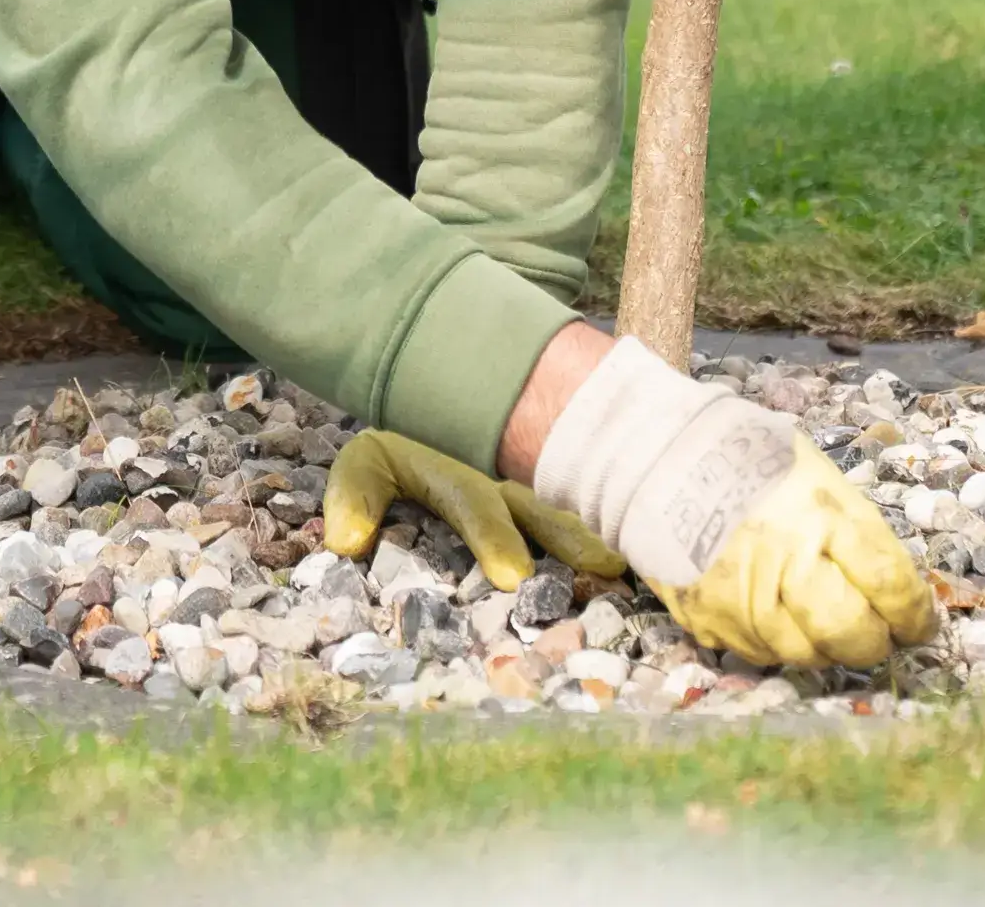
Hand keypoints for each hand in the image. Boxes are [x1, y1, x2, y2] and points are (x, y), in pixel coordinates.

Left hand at [322, 429, 626, 591]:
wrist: (429, 408)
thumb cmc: (397, 453)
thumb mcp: (367, 464)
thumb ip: (354, 497)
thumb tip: (344, 540)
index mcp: (455, 471)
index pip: (475, 502)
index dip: (493, 535)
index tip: (512, 576)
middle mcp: (503, 480)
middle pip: (538, 504)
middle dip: (567, 535)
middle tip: (601, 569)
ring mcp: (532, 492)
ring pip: (566, 510)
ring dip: (595, 536)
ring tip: (629, 567)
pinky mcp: (548, 505)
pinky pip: (580, 517)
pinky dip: (608, 535)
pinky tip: (640, 559)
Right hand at [534, 337, 935, 669]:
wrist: (651, 455)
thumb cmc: (741, 454)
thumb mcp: (811, 471)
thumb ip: (853, 526)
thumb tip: (896, 584)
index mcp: (819, 515)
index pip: (890, 585)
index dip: (916, 614)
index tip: (920, 622)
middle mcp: (784, 562)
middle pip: (853, 633)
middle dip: (877, 640)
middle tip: (881, 634)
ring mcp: (742, 598)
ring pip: (808, 655)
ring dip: (829, 648)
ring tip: (830, 627)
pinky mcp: (708, 619)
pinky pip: (760, 654)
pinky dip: (780, 645)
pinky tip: (782, 620)